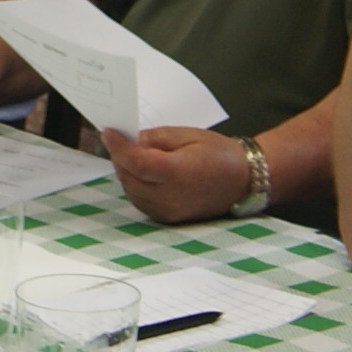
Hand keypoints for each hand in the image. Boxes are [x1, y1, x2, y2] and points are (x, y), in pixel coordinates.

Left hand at [102, 125, 250, 225]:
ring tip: (131, 155)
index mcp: (178, 173)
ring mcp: (169, 211)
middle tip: (119, 140)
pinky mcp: (168, 218)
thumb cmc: (219, 154)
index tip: (108, 133)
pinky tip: (141, 172)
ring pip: (131, 191)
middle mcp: (171, 197)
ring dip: (126, 172)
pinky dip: (135, 186)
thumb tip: (133, 141)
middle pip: (129, 177)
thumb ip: (157, 138)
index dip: (118, 147)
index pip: (137, 162)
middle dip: (120, 158)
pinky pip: (141, 201)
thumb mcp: (188, 135)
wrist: (243, 182)